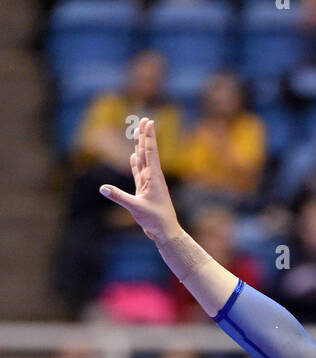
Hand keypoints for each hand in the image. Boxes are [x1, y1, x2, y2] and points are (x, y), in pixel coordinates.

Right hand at [99, 117, 179, 242]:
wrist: (166, 232)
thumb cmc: (155, 220)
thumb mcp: (136, 208)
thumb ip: (119, 197)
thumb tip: (103, 188)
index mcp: (153, 177)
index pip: (150, 152)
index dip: (148, 136)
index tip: (148, 122)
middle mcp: (152, 177)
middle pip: (147, 152)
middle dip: (144, 136)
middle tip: (144, 120)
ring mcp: (149, 183)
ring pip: (143, 161)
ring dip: (140, 146)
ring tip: (138, 133)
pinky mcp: (145, 190)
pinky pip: (139, 173)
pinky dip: (136, 163)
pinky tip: (134, 156)